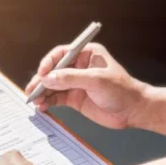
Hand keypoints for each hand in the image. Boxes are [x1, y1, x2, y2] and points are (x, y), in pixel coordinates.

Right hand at [26, 43, 148, 129]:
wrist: (133, 110)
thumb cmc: (122, 90)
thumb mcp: (96, 80)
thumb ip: (71, 78)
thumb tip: (48, 78)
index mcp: (86, 54)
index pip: (62, 54)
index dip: (49, 63)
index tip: (42, 74)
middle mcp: (79, 67)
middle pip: (54, 70)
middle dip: (42, 80)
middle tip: (32, 89)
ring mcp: (76, 83)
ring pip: (53, 86)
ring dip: (43, 92)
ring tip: (35, 100)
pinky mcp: (75, 98)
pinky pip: (57, 98)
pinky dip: (48, 102)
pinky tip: (42, 106)